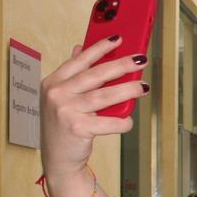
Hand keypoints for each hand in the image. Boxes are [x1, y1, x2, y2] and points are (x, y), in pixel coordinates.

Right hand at [39, 36, 147, 179]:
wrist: (58, 159)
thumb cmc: (65, 125)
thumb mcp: (62, 97)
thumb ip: (72, 74)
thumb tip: (79, 47)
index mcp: (53, 83)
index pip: (80, 60)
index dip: (100, 48)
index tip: (118, 38)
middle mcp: (56, 94)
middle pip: (96, 75)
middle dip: (121, 65)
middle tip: (141, 60)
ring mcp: (65, 111)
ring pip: (105, 96)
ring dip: (128, 90)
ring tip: (143, 86)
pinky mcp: (77, 128)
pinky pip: (109, 122)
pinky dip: (122, 122)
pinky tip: (128, 120)